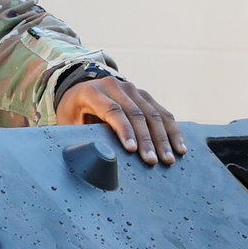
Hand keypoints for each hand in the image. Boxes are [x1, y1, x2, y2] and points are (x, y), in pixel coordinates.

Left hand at [56, 77, 186, 166]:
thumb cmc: (73, 113)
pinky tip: (179, 147)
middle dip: (147, 140)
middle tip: (153, 161)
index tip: (132, 150)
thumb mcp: (68, 123)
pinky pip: (162, 113)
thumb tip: (90, 158)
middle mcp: (115, 87)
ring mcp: (132, 89)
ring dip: (163, 138)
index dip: (124, 130)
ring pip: (153, 114)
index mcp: (92, 92)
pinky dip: (172, 131)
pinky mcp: (144, 95)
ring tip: (169, 159)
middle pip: (136, 114)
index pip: (113, 111)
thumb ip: (78, 136)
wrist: (80, 90)